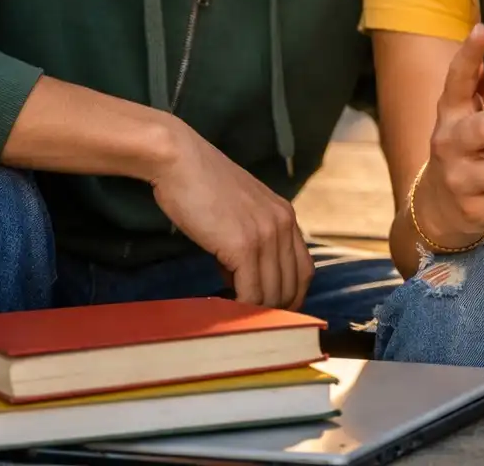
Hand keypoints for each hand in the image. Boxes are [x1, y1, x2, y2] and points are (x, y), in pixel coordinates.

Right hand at [147, 122, 312, 310]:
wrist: (179, 160)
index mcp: (285, 215)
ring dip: (257, 312)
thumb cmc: (199, 184)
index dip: (291, 296)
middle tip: (252, 322)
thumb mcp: (237, 212)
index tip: (273, 311)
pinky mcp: (244, 245)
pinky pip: (251, 291)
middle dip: (276, 309)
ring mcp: (267, 234)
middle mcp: (283, 224)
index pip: (304, 269)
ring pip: (273, 292)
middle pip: (293, 285)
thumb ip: (247, 241)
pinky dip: (242, 308)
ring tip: (236, 318)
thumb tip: (240, 278)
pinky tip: (226, 308)